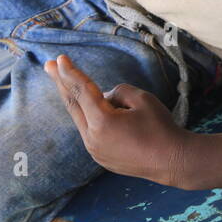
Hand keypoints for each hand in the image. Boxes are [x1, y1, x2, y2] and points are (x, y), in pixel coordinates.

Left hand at [45, 54, 188, 186]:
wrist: (173, 161)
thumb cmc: (160, 128)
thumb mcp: (142, 98)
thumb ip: (118, 92)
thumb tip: (105, 98)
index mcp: (102, 122)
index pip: (81, 91)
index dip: (70, 73)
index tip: (59, 60)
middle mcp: (92, 139)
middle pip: (73, 105)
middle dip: (61, 83)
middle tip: (48, 66)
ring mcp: (95, 151)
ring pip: (82, 119)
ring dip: (79, 101)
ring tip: (77, 84)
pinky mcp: (102, 158)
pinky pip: (91, 132)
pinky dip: (91, 118)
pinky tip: (101, 111)